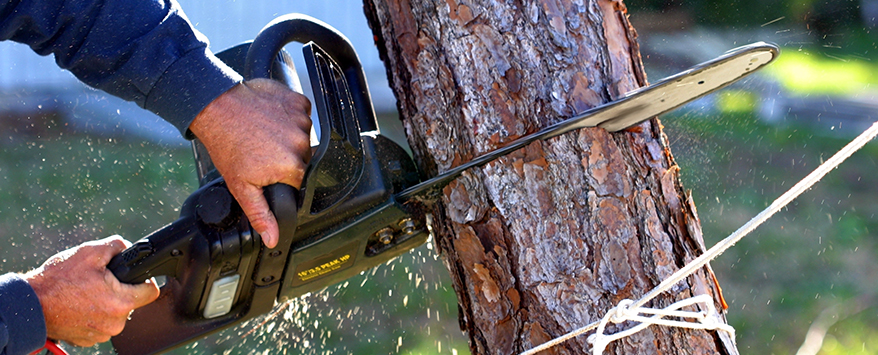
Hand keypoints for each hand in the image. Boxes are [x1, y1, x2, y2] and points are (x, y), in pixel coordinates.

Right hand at [23, 236, 159, 346]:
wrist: (31, 304)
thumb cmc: (58, 280)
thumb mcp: (90, 252)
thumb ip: (118, 245)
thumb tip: (130, 248)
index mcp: (120, 302)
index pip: (151, 291)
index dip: (144, 279)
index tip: (134, 275)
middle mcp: (115, 323)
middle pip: (131, 301)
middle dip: (120, 289)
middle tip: (99, 281)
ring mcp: (101, 334)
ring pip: (115, 313)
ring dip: (106, 302)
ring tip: (86, 292)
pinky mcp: (88, 340)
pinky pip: (100, 323)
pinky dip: (93, 314)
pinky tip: (80, 304)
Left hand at [189, 78, 311, 247]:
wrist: (216, 108)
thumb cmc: (226, 145)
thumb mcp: (241, 187)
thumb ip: (261, 214)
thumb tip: (273, 239)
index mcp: (292, 167)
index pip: (299, 180)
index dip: (284, 177)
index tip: (268, 170)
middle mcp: (302, 143)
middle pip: (303, 158)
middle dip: (286, 157)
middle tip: (262, 152)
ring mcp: (302, 119)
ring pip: (303, 135)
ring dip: (288, 136)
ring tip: (263, 134)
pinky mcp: (298, 101)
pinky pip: (302, 113)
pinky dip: (290, 116)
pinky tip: (270, 119)